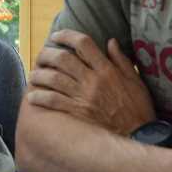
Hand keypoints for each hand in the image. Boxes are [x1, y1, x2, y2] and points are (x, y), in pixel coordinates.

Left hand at [26, 29, 153, 134]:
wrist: (139, 136)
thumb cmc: (139, 108)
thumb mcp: (136, 81)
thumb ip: (121, 60)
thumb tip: (110, 41)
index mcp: (107, 70)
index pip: (83, 44)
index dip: (66, 36)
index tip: (56, 36)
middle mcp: (93, 80)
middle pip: (63, 58)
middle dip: (47, 54)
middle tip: (41, 55)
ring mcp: (84, 96)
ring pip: (54, 78)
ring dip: (39, 74)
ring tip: (34, 75)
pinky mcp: (77, 112)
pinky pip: (53, 101)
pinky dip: (40, 97)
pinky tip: (32, 96)